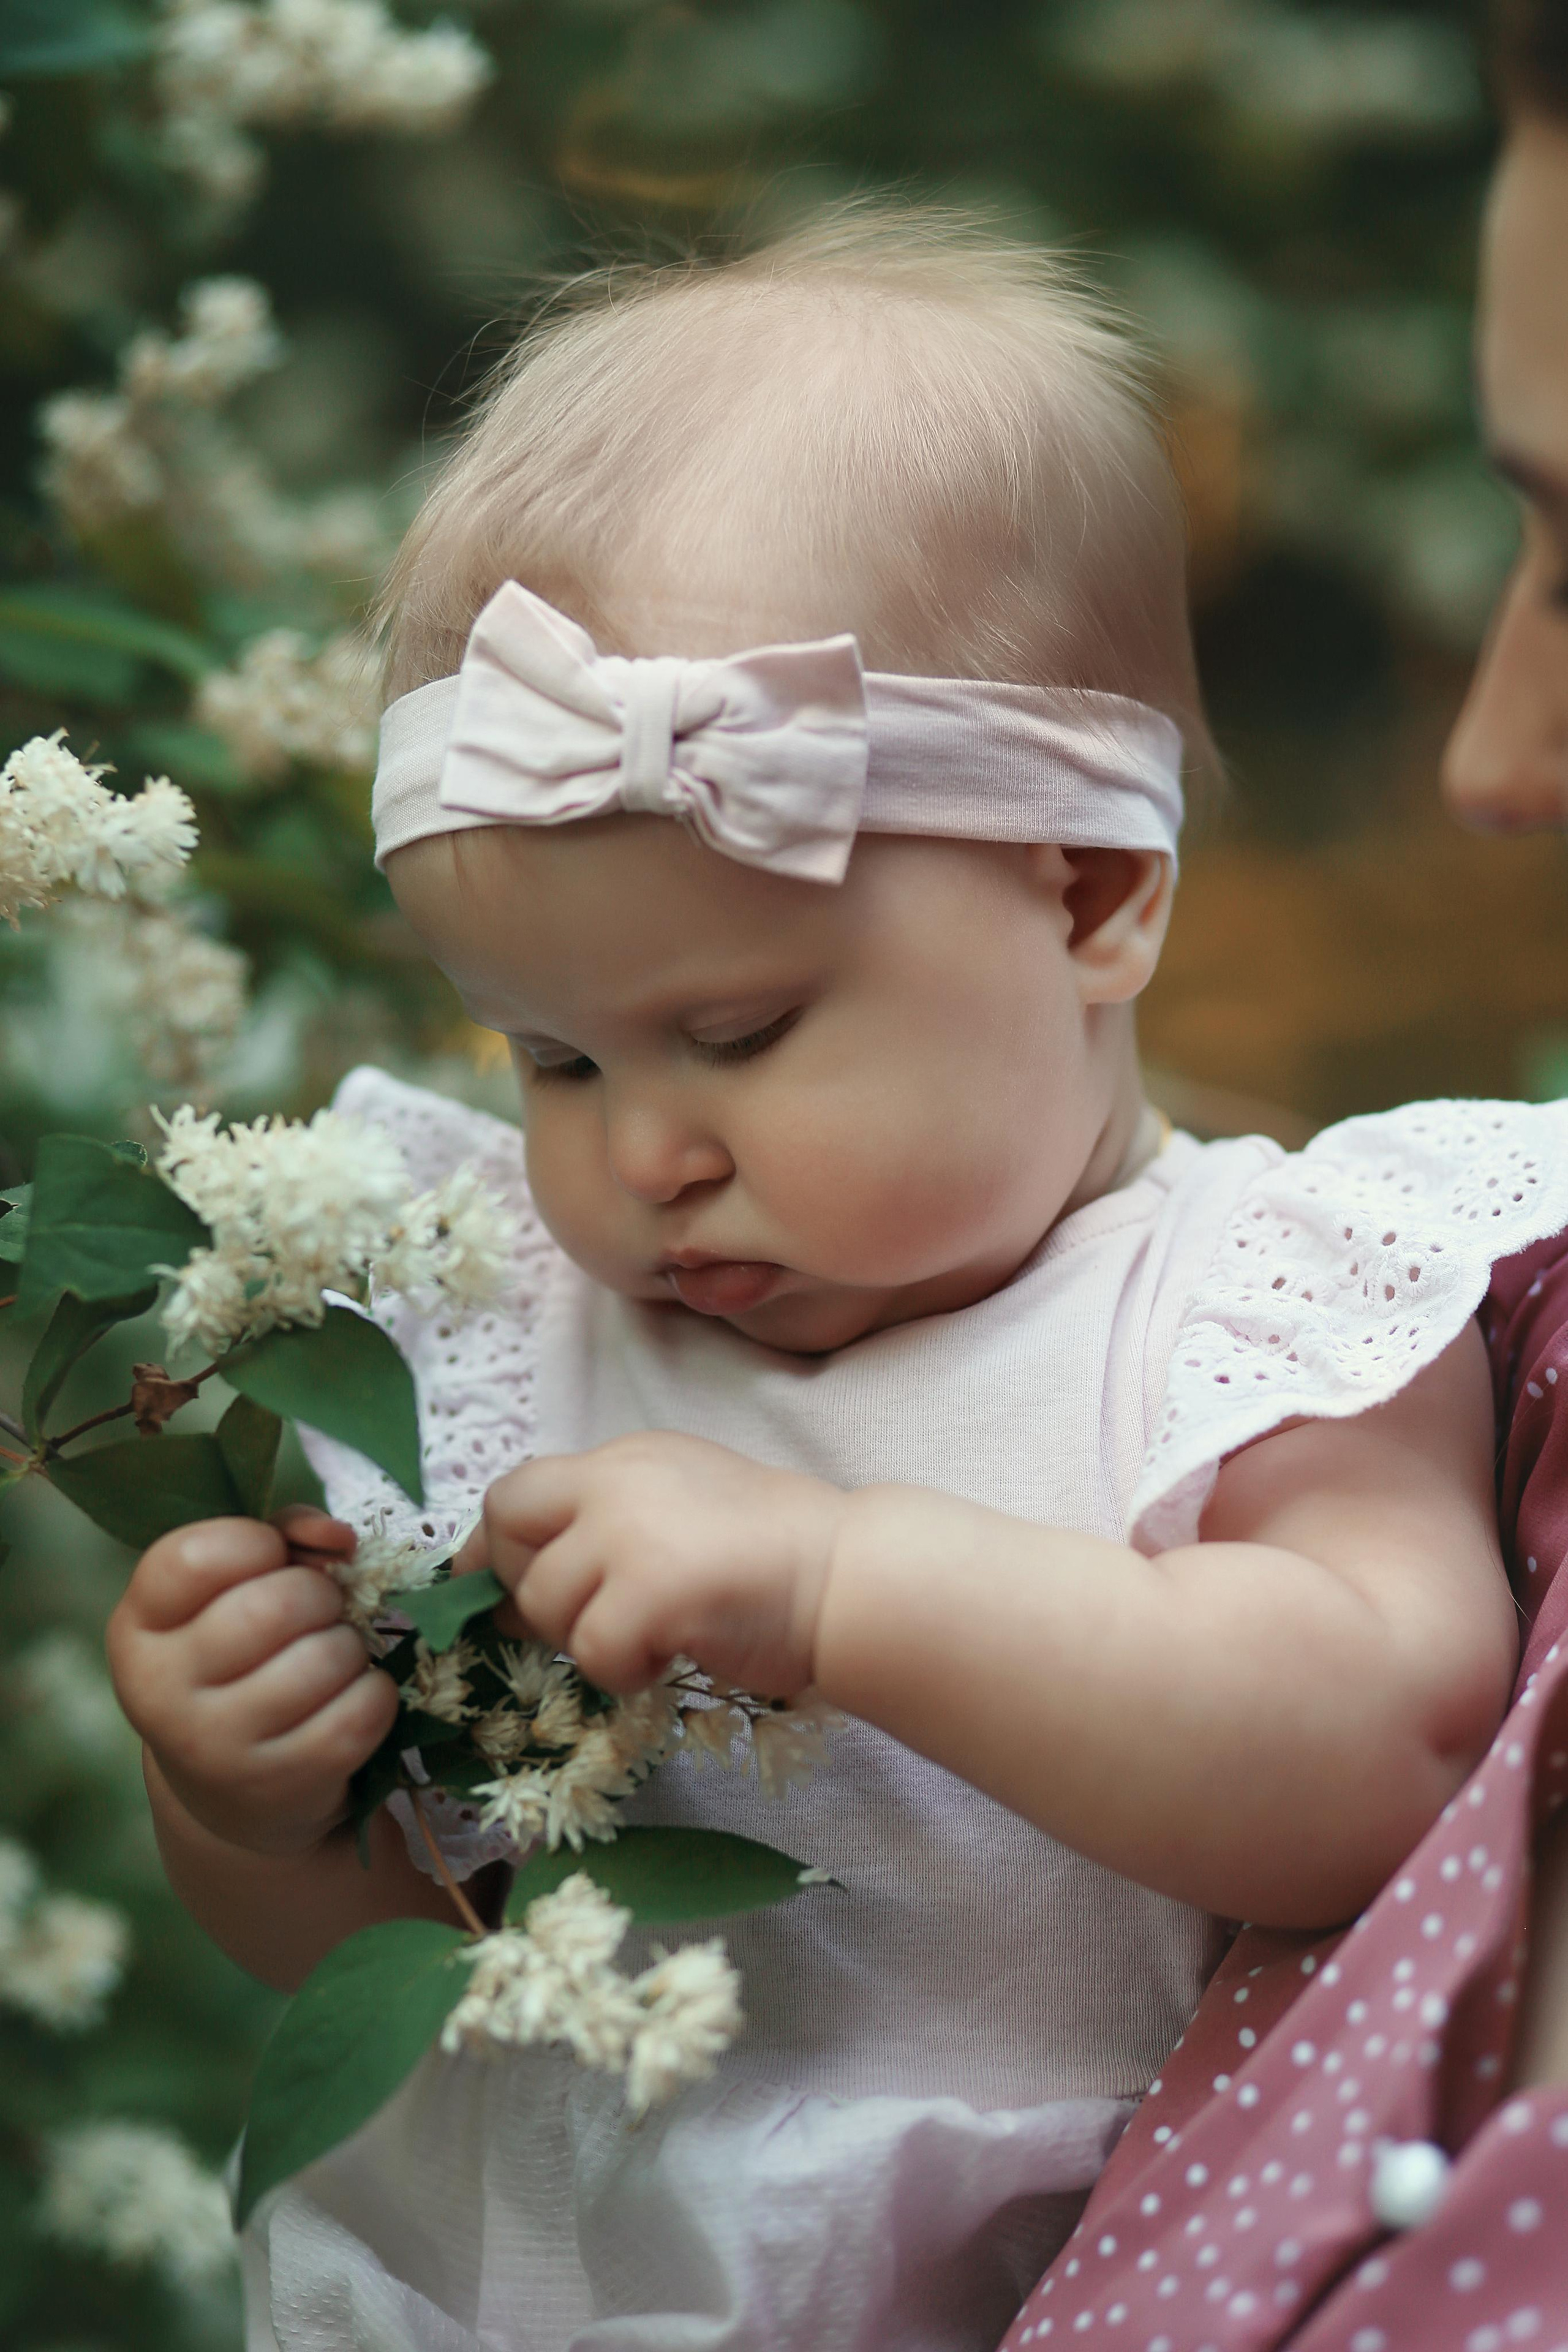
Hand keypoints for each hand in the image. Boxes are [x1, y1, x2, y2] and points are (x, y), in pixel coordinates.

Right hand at [106, 1508, 398, 1857]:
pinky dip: (375, 1694)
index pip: (196, 1556)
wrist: (232, 1788)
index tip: (271, 1560)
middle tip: (317, 1613)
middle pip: (275, 1604)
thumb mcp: (235, 1590)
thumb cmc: (241, 1659)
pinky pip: (361, 1711)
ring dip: (348, 1647)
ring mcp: (213, 1747)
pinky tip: (349, 1698)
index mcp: (139, 1626)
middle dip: (319, 1595)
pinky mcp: (276, 1785)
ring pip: (325, 1657)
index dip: (256, 1543)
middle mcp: (159, 1691)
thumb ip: (283, 1537)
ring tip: (330, 1659)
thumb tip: (337, 1538)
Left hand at [457, 1433, 848, 1697]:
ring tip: (652, 1639)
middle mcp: (616, 1480)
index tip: (508, 1592)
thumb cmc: (774, 1557)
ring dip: (588, 1639)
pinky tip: (675, 1654)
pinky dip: (625, 1671)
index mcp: (624, 1459)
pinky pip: (593, 1651)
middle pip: (509, 1530)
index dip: (497, 1548)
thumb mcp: (676, 1513)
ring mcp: (629, 1531)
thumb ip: (602, 1530)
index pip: (515, 1490)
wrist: (847, 1575)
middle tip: (592, 1623)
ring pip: (546, 1603)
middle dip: (529, 1590)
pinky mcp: (650, 1589)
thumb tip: (508, 1591)